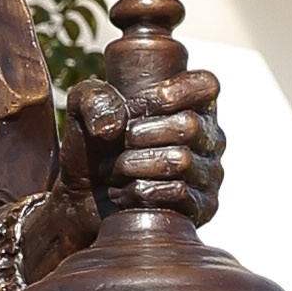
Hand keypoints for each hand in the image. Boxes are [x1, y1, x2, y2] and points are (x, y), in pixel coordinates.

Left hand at [72, 65, 224, 227]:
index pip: (206, 85)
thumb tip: (115, 125)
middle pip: (189, 125)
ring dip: (139, 163)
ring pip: (182, 160)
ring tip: (115, 168)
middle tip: (119, 142)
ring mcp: (209, 172)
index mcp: (192, 104)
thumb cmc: (92, 148)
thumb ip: (92, 98)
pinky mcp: (203, 205)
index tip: (136, 106)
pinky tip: (127, 191)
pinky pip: (180, 193)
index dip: (172, 93)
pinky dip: (145, 191)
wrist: (84, 200)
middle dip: (143, 133)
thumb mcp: (82, 110)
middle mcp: (208, 136)